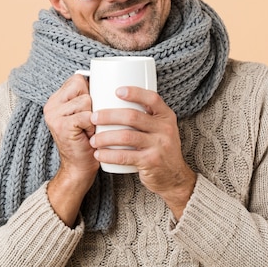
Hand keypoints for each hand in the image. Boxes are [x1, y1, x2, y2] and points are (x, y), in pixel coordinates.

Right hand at [43, 74, 98, 225]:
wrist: (79, 168)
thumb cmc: (88, 140)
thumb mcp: (86, 115)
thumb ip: (88, 98)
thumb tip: (112, 79)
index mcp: (56, 99)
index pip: (77, 79)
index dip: (90, 89)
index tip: (92, 106)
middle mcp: (51, 105)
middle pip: (82, 86)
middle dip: (92, 102)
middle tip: (90, 121)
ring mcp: (54, 115)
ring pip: (86, 100)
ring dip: (94, 115)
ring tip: (89, 129)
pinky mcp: (62, 125)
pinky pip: (86, 115)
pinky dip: (92, 125)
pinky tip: (88, 135)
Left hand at [89, 87, 196, 219]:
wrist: (174, 177)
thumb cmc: (161, 148)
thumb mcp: (162, 129)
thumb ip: (148, 117)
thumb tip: (118, 101)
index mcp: (166, 116)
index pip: (152, 99)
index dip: (135, 93)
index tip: (117, 91)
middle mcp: (165, 129)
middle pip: (133, 116)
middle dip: (109, 115)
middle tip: (93, 118)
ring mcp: (159, 146)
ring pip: (126, 136)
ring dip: (105, 137)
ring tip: (93, 139)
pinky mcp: (150, 162)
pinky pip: (125, 156)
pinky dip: (108, 155)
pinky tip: (99, 154)